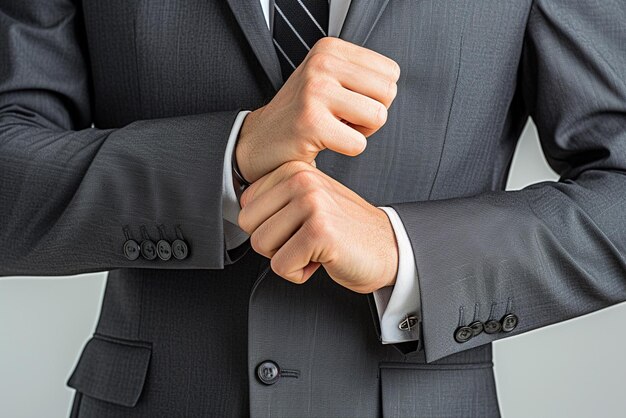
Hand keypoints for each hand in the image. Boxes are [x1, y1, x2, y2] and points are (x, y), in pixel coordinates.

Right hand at [236, 37, 399, 182]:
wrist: (259, 139)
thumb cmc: (301, 113)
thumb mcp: (327, 79)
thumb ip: (359, 73)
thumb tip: (392, 83)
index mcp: (330, 49)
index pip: (390, 72)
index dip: (375, 95)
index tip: (348, 102)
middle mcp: (322, 63)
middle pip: (388, 92)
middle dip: (372, 114)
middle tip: (343, 119)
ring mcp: (315, 91)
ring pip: (378, 116)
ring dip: (361, 132)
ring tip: (335, 128)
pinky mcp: (311, 122)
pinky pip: (358, 143)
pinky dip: (346, 149)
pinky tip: (325, 141)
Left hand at [238, 161, 398, 293]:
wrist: (389, 249)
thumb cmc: (345, 231)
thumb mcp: (308, 203)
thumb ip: (276, 200)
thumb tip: (241, 213)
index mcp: (295, 170)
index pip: (247, 206)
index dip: (269, 226)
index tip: (298, 227)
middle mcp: (302, 181)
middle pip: (249, 225)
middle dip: (273, 244)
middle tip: (304, 241)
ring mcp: (312, 204)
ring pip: (262, 245)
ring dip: (287, 258)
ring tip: (314, 249)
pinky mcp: (319, 232)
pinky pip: (282, 265)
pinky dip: (299, 273)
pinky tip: (323, 260)